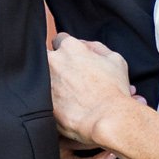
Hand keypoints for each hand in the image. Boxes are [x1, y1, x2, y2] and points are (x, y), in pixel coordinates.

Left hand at [49, 34, 136, 158]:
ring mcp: (44, 83)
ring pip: (43, 78)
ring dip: (53, 82)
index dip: (69, 49)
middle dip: (56, 63)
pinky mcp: (43, 104)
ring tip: (70, 93)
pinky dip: (53, 101)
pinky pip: (43, 99)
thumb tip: (86, 46)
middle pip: (47, 57)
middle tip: (70, 75)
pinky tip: (66, 107)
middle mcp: (52, 62)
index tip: (74, 59)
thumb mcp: (115, 60)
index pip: (61, 40)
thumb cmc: (114, 89)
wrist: (107, 119)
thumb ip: (97, 48)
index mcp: (69, 47)